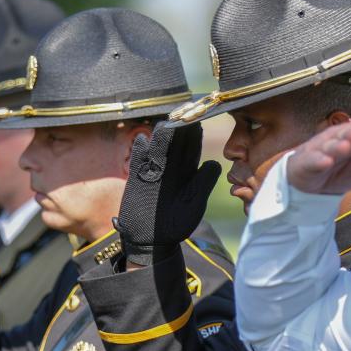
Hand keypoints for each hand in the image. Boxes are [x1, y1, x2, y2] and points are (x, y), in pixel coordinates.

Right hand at [116, 122, 221, 266]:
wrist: (153, 239)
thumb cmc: (177, 224)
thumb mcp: (194, 205)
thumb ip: (203, 184)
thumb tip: (214, 162)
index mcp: (187, 173)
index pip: (191, 148)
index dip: (194, 134)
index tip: (199, 118)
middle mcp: (170, 169)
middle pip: (174, 144)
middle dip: (177, 128)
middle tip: (181, 111)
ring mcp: (153, 173)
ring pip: (156, 149)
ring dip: (159, 137)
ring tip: (164, 124)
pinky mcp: (137, 180)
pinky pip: (138, 162)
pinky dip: (140, 152)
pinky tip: (142, 141)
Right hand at [286, 118, 350, 194]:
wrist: (315, 185)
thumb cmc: (342, 171)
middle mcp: (339, 140)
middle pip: (348, 134)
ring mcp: (323, 150)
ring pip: (331, 146)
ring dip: (339, 145)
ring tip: (346, 146)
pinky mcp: (308, 162)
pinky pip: (314, 161)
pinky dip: (319, 161)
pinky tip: (325, 161)